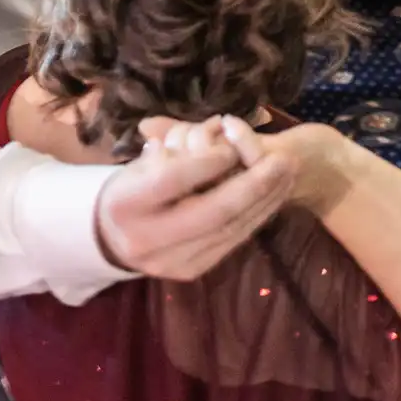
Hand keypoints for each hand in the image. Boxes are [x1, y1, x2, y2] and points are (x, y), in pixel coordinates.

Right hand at [94, 115, 303, 278]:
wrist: (113, 236)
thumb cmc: (133, 186)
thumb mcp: (142, 161)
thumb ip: (177, 146)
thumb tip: (219, 129)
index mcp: (124, 203)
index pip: (172, 179)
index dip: (208, 161)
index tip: (233, 143)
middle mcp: (143, 238)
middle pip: (210, 212)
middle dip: (253, 185)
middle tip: (284, 159)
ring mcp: (168, 262)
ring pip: (228, 229)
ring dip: (265, 200)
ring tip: (287, 173)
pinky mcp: (190, 271)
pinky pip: (231, 243)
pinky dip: (256, 216)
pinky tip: (275, 196)